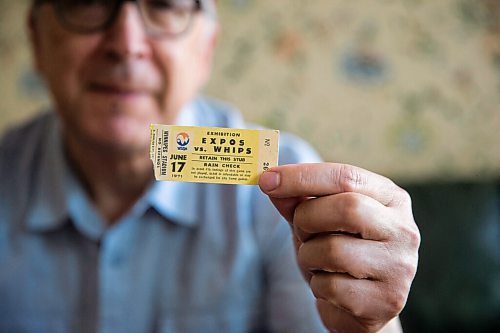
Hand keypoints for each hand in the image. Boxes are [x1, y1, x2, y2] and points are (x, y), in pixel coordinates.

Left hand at [259, 163, 419, 332]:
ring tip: (316, 262)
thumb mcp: (317, 221)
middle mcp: (403, 228)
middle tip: (300, 229)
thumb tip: (270, 181)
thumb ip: (297, 200)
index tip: (266, 180)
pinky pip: (333, 286)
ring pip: (334, 249)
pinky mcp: (387, 300)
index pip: (346, 176)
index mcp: (390, 198)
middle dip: (307, 218)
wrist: (360, 306)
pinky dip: (318, 285)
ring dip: (308, 255)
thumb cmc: (339, 252)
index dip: (302, 176)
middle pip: (347, 208)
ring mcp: (399, 266)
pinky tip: (329, 286)